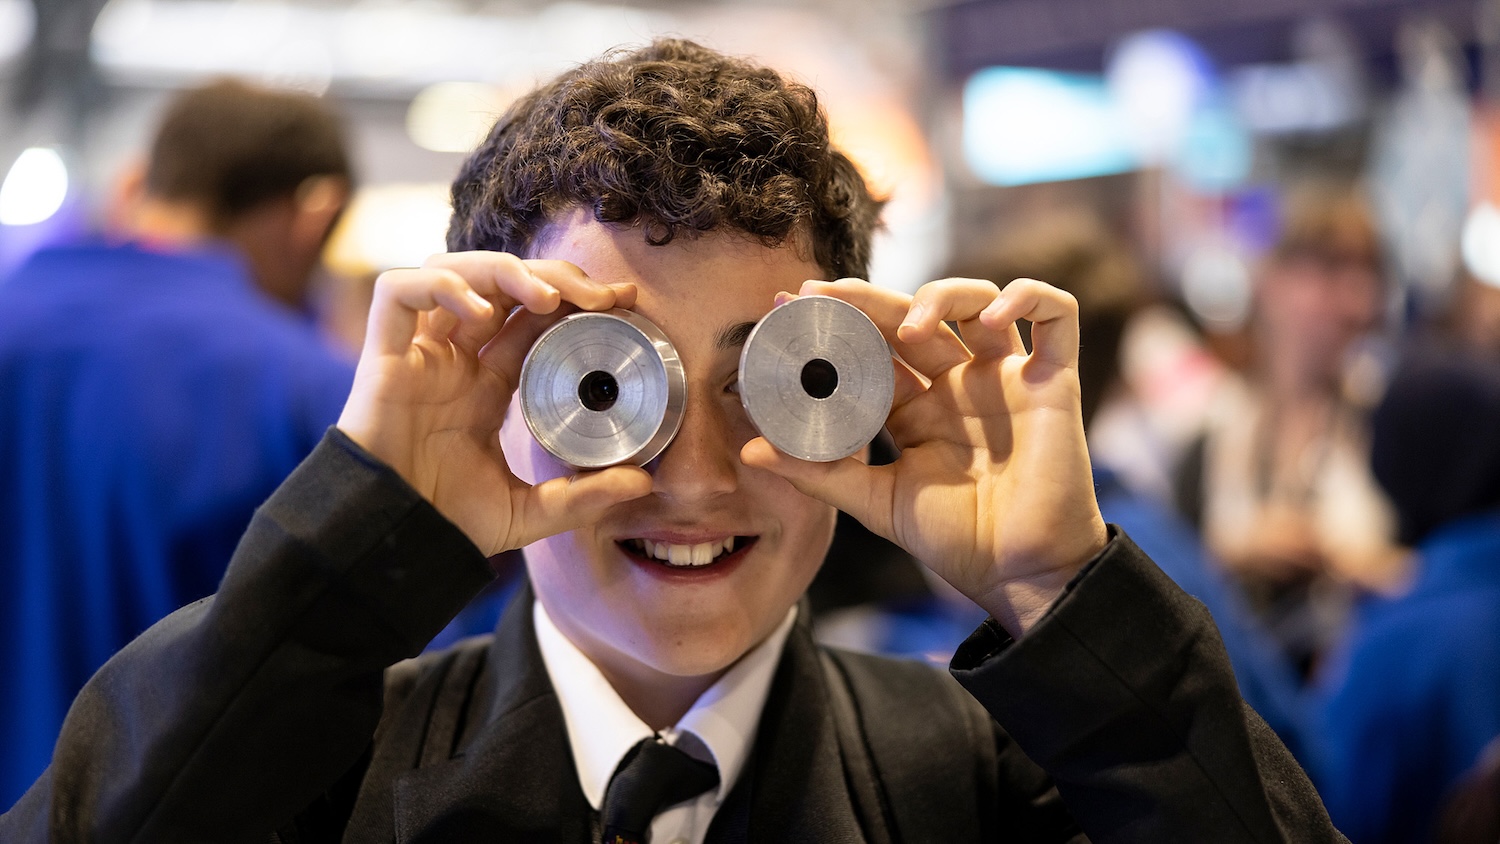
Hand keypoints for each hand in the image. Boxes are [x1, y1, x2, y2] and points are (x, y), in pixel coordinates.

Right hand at [337, 252, 651, 554]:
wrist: (394, 540)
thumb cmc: (449, 523)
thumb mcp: (530, 511)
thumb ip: (583, 497)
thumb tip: (645, 485)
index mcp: (487, 385)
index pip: (533, 319)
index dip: (574, 299)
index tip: (621, 299)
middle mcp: (455, 359)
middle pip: (503, 285)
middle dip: (554, 275)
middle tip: (601, 295)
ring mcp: (420, 353)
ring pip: (455, 271)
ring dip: (506, 270)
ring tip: (550, 297)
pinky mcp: (383, 355)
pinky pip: (399, 292)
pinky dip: (442, 286)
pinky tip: (481, 313)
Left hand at [741, 277, 1108, 635]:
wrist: (1019, 574)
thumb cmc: (956, 540)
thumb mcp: (875, 502)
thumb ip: (819, 472)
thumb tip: (751, 452)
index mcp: (915, 406)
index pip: (873, 346)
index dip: (838, 320)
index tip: (791, 305)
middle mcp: (958, 382)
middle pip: (914, 315)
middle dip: (868, 298)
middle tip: (824, 294)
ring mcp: (1006, 377)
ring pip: (977, 301)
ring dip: (942, 295)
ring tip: (913, 325)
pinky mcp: (1055, 381)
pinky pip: (1055, 318)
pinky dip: (1029, 298)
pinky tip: (995, 317)